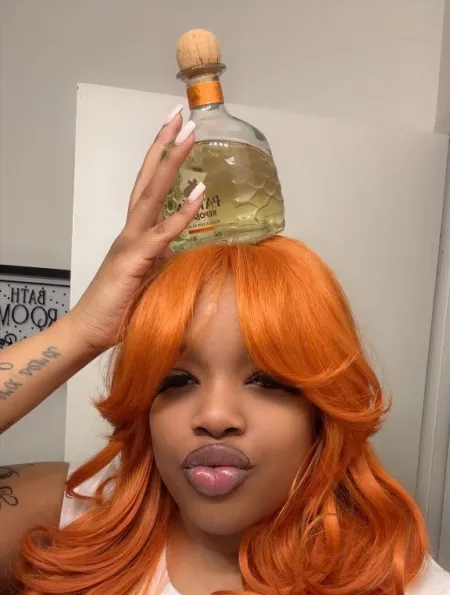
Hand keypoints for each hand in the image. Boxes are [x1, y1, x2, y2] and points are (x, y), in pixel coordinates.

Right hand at [68, 110, 203, 353]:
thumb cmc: (119, 312)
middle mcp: (131, 232)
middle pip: (148, 179)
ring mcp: (131, 243)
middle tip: (181, 115)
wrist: (90, 332)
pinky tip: (197, 194)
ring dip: (171, 163)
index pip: (150, 189)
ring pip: (151, 194)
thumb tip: (187, 255)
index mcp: (136, 235)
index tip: (179, 134)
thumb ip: (165, 263)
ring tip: (188, 134)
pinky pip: (161, 233)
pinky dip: (180, 214)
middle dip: (164, 145)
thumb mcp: (150, 282)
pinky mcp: (134, 260)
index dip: (164, 161)